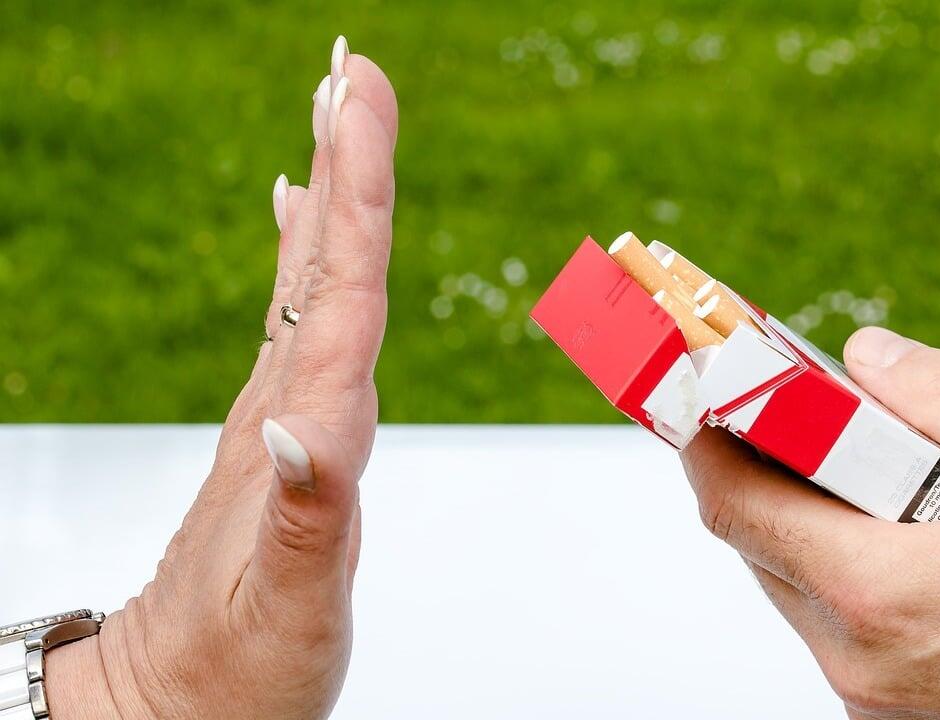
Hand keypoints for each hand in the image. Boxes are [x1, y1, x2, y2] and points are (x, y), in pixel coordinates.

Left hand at [43, 37, 397, 719]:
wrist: (169, 702)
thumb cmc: (237, 673)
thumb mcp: (285, 614)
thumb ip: (304, 520)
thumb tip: (305, 424)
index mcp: (299, 435)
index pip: (338, 293)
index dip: (356, 191)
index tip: (360, 102)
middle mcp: (284, 408)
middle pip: (321, 262)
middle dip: (344, 159)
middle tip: (353, 71)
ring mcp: (276, 415)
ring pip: (310, 279)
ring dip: (331, 189)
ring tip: (340, 115)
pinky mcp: (277, 431)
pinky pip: (299, 317)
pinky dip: (308, 252)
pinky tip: (303, 217)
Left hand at [681, 326, 939, 718]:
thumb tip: (864, 357)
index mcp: (875, 586)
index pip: (734, 503)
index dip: (705, 439)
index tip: (702, 394)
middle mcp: (854, 653)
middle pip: (757, 543)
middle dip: (763, 472)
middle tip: (792, 418)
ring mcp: (867, 693)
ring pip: (793, 587)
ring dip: (806, 524)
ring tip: (866, 478)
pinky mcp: (889, 713)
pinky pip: (833, 629)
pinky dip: (844, 576)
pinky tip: (905, 546)